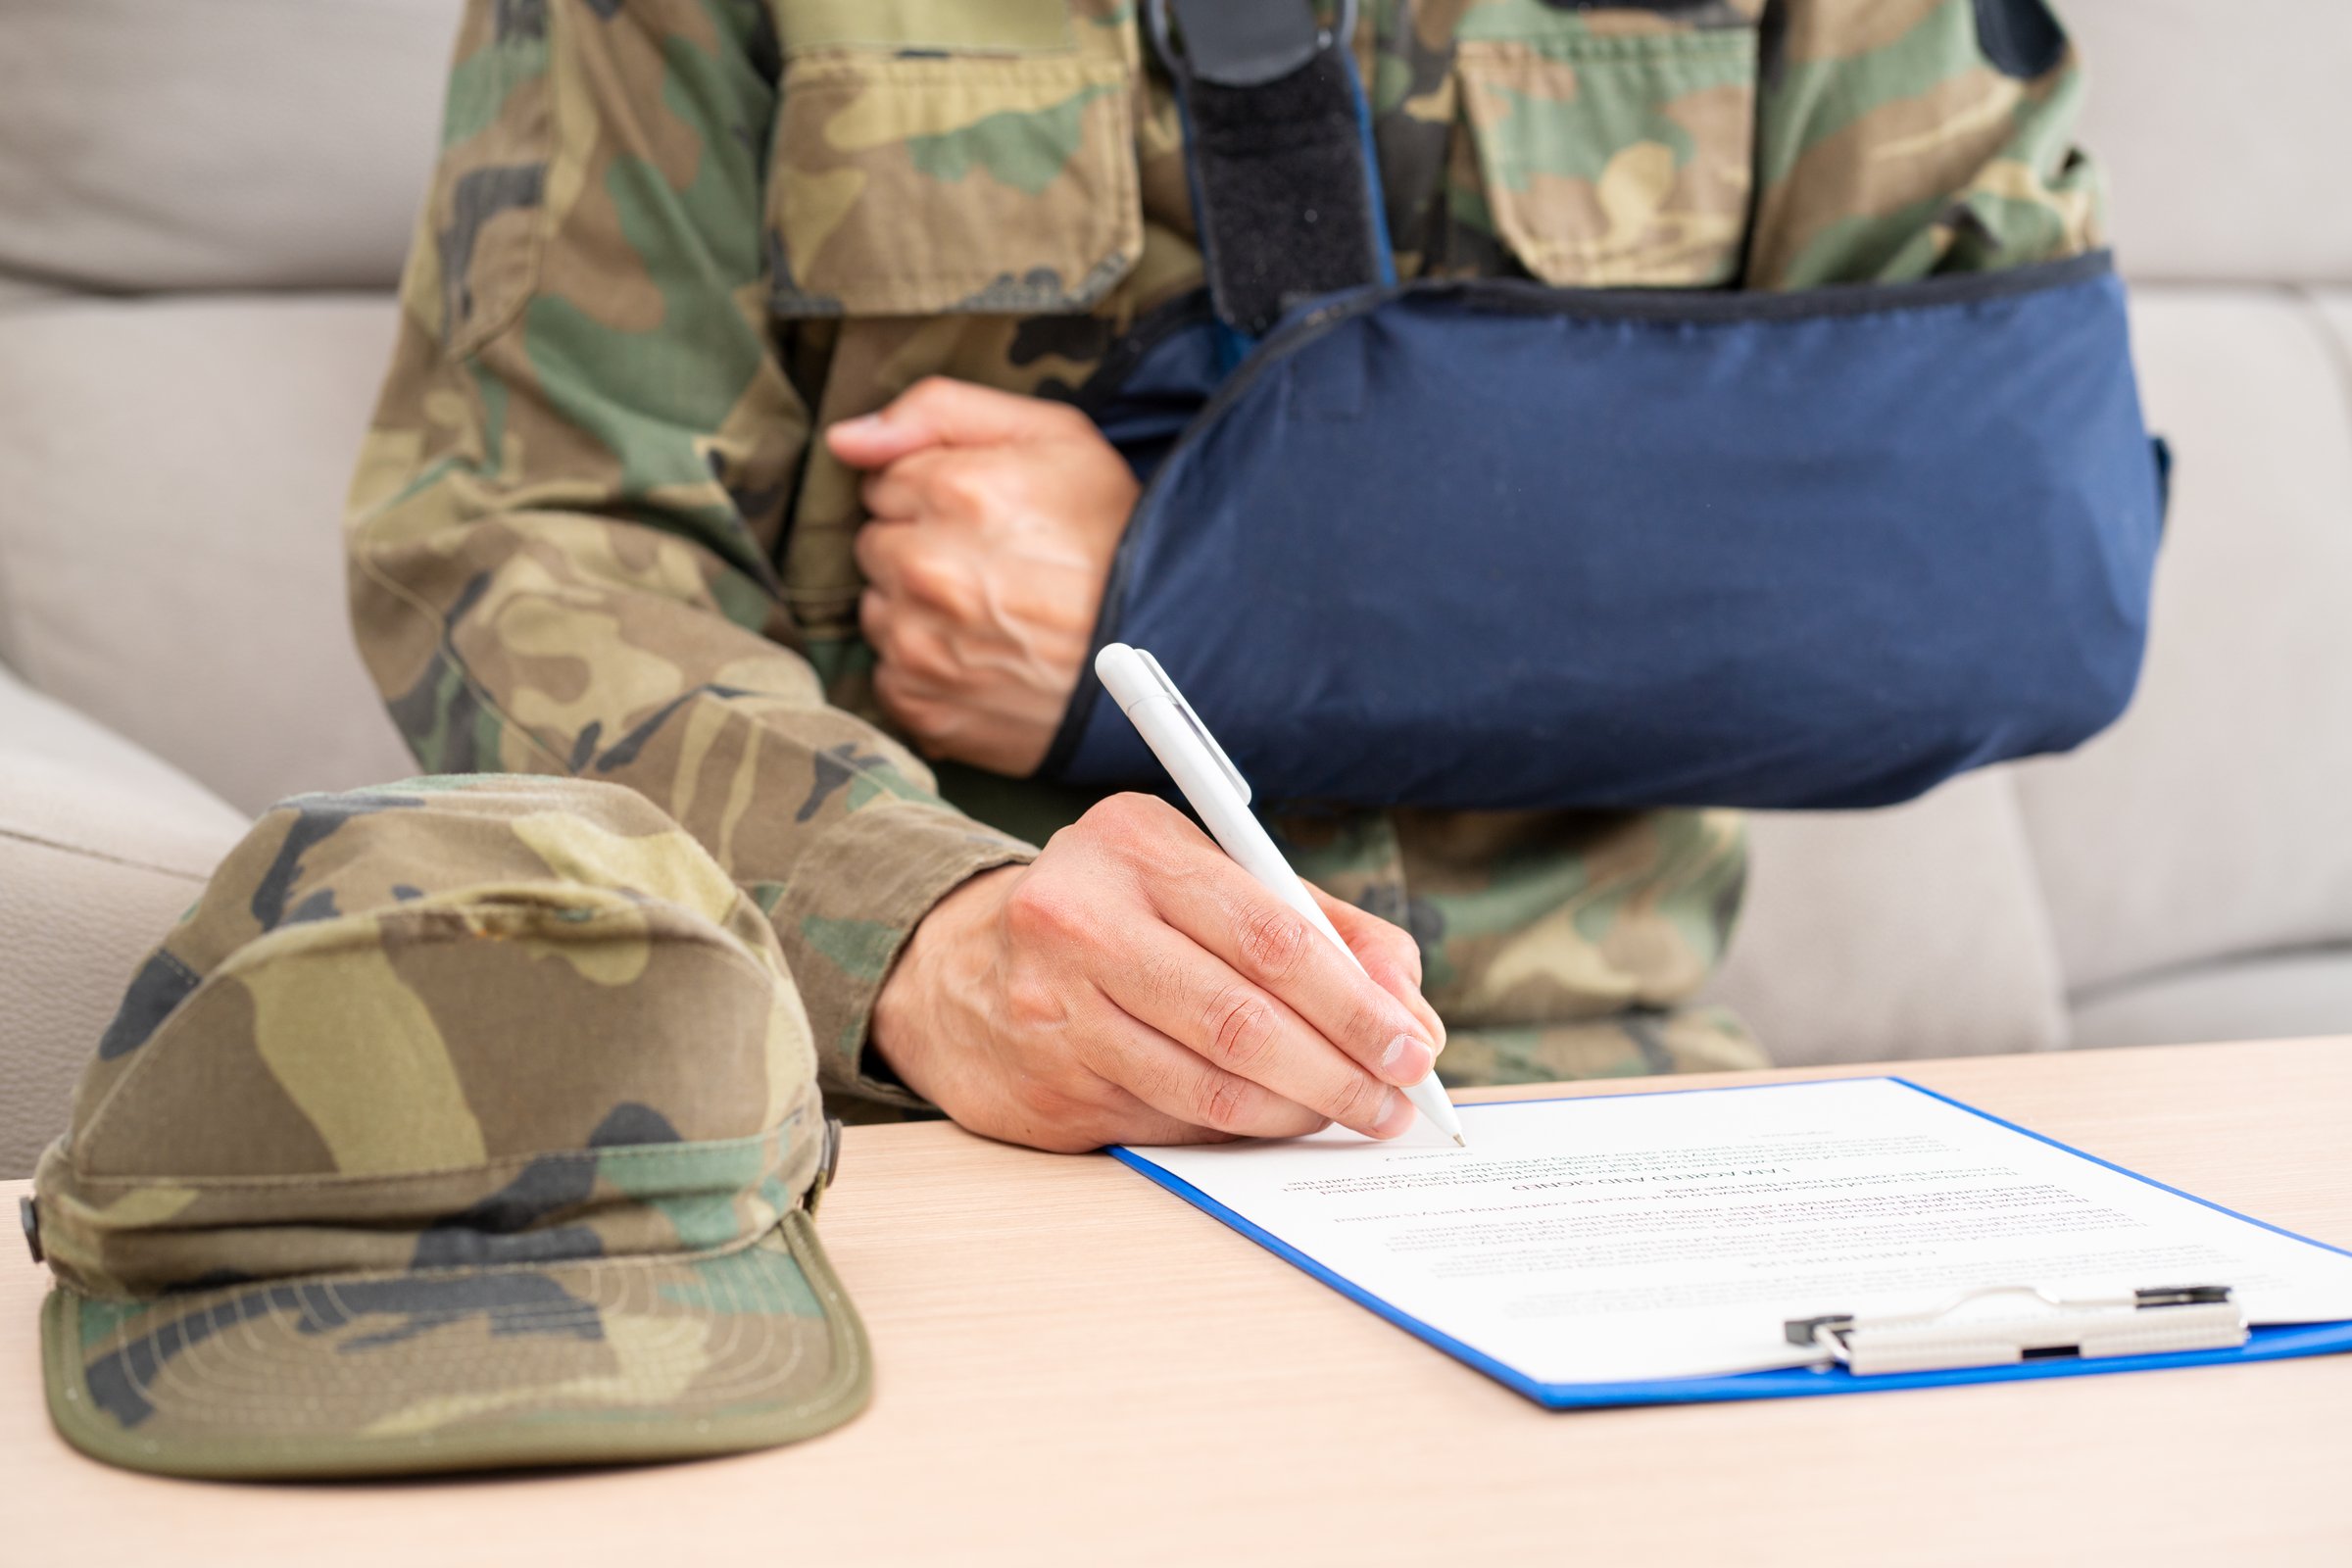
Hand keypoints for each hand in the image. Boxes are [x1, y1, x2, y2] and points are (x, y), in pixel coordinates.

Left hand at [826, 377, 1138, 775]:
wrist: (1171, 653)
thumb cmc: (1119, 538)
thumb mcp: (1057, 437)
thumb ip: (941, 411)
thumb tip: (844, 438)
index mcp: (955, 490)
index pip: (883, 480)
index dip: (936, 492)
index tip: (985, 514)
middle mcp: (925, 568)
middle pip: (874, 545)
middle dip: (920, 547)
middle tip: (993, 565)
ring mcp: (920, 646)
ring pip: (876, 611)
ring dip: (916, 610)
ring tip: (992, 615)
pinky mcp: (925, 708)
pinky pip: (889, 676)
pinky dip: (925, 670)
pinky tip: (984, 659)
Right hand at [872, 794, 1448, 1153]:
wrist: (959, 970)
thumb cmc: (1121, 917)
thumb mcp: (1211, 882)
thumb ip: (1320, 929)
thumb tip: (1408, 1008)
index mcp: (1136, 844)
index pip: (1269, 933)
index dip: (1353, 1001)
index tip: (1411, 1044)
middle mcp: (1083, 917)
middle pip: (1241, 1017)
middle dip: (1339, 1069)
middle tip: (1394, 1101)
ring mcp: (1056, 1006)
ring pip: (1210, 1083)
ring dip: (1298, 1110)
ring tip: (1348, 1112)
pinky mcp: (1049, 1082)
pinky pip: (1174, 1119)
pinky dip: (1241, 1128)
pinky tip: (1274, 1118)